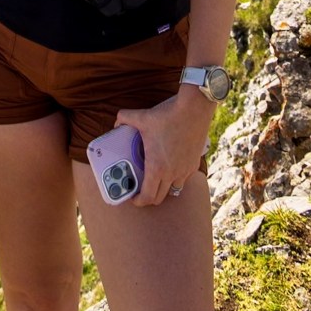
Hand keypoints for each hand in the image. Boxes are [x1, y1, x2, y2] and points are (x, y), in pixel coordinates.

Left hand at [115, 92, 213, 206]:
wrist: (194, 109)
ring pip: (174, 189)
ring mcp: (185, 170)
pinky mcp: (194, 163)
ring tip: (156, 178)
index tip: (133, 197)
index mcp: (157, 167)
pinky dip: (176, 177)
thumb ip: (124, 118)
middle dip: (149, 197)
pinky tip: (171, 165)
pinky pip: (184, 177)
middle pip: (160, 198)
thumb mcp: (142, 116)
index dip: (139, 201)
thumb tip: (116, 123)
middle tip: (141, 189)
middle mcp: (172, 173)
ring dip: (164, 188)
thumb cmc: (168, 115)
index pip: (148, 197)